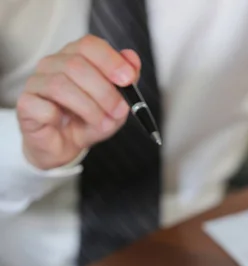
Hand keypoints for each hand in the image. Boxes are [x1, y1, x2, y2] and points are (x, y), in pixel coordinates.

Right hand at [17, 35, 140, 169]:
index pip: (89, 45)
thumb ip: (124, 86)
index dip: (110, 60)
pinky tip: (66, 125)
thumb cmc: (84, 123)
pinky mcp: (26, 104)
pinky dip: (61, 117)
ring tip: (102, 124)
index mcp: (74, 57)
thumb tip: (133, 60)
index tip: (128, 79)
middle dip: (104, 91)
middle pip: (77, 65)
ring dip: (88, 107)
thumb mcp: (113, 108)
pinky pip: (43, 106)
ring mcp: (36, 82)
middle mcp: (53, 64)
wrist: (62, 148)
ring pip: (61, 85)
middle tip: (118, 111)